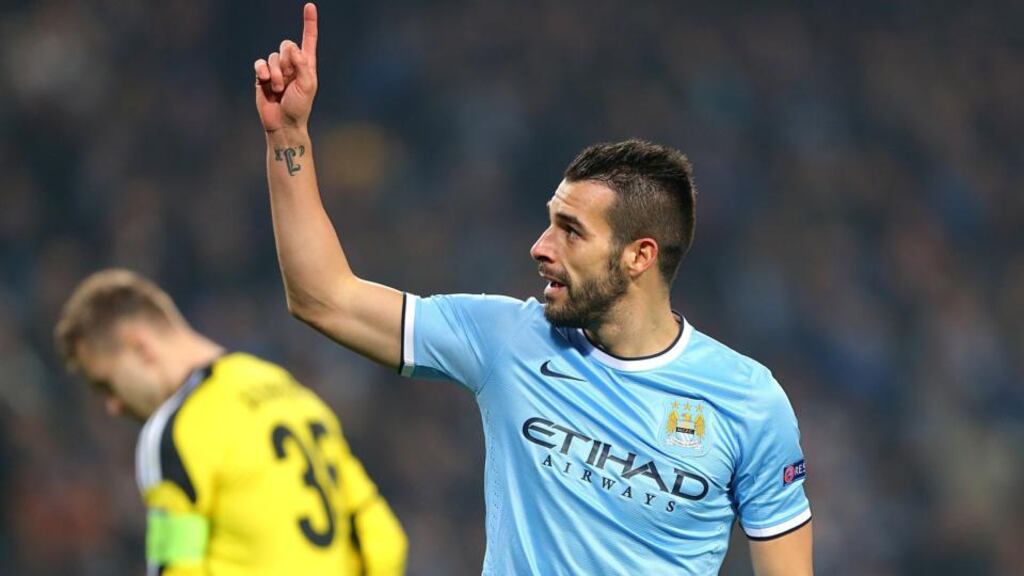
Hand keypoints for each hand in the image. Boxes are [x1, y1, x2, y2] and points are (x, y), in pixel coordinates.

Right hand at [255, 3, 317, 132]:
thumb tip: (291, 48)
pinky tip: (265, 80)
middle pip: (286, 44)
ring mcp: (276, 70)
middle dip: (287, 60)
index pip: (308, 40)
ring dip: (276, 73)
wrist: (283, 123)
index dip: (309, 23)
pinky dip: (262, 70)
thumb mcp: (307, 85)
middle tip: (289, 79)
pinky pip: (260, 63)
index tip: (310, 6)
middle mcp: (292, 64)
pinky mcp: (262, 76)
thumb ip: (302, 64)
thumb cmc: (299, 107)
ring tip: (279, 89)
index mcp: (307, 64)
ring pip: (272, 56)